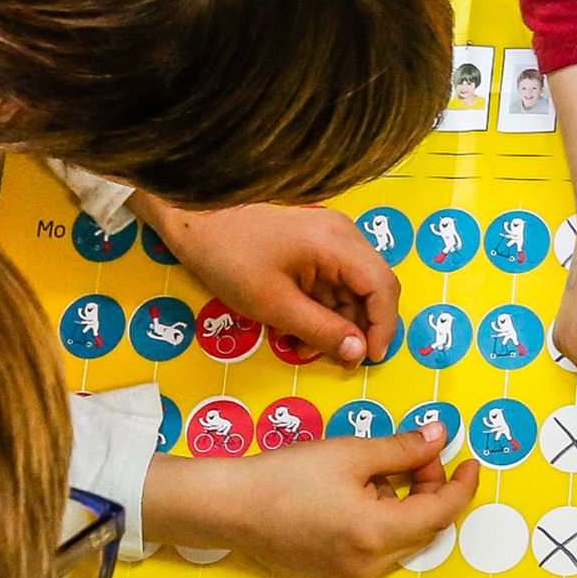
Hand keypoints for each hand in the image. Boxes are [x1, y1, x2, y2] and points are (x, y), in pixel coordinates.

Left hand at [137, 196, 398, 366]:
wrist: (192, 218)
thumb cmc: (230, 258)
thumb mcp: (274, 304)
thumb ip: (322, 330)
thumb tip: (359, 353)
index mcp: (338, 242)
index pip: (383, 286)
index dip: (384, 326)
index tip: (369, 359)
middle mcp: (342, 234)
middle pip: (370, 287)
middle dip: (356, 327)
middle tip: (334, 359)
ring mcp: (327, 236)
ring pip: (349, 288)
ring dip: (334, 321)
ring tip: (301, 346)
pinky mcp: (312, 243)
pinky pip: (330, 280)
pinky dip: (320, 307)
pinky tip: (294, 328)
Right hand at [144, 424, 479, 577]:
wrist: (231, 506)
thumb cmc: (286, 476)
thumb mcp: (351, 453)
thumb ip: (402, 448)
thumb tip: (439, 437)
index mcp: (377, 533)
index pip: (442, 512)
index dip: (462, 485)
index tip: (470, 461)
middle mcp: (368, 563)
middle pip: (423, 526)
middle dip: (429, 487)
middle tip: (417, 452)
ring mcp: (351, 574)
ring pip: (400, 536)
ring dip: (404, 502)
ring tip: (377, 468)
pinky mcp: (335, 575)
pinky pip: (376, 546)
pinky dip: (381, 518)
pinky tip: (359, 492)